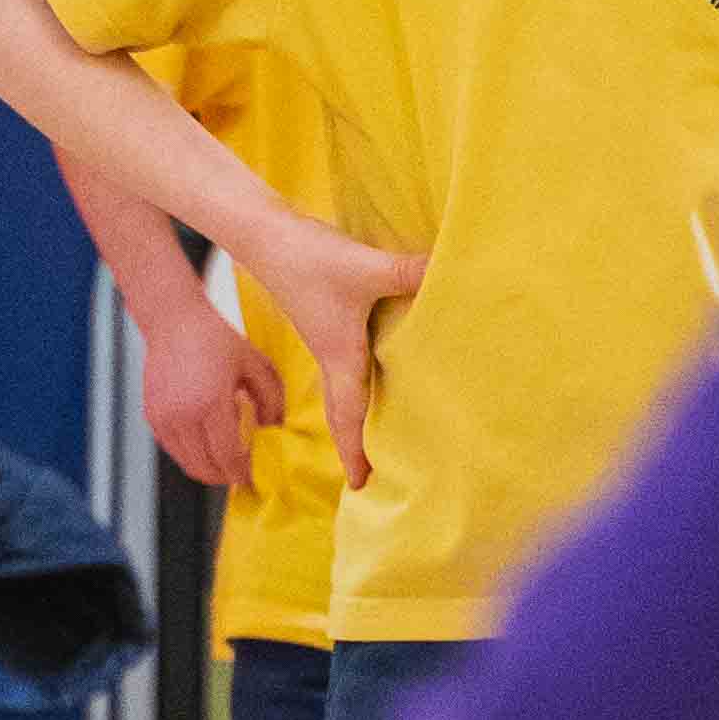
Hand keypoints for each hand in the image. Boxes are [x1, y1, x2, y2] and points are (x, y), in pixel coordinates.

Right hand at [138, 297, 283, 492]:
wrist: (173, 320)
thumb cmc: (213, 337)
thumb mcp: (253, 364)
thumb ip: (271, 398)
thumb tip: (277, 427)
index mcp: (210, 403)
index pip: (228, 456)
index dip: (242, 472)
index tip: (254, 475)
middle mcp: (182, 415)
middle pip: (205, 467)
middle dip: (226, 476)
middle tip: (242, 472)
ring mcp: (163, 418)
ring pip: (187, 463)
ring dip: (208, 468)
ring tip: (226, 459)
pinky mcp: (152, 416)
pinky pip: (173, 450)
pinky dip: (191, 455)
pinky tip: (207, 443)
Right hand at [259, 215, 425, 487]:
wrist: (264, 233)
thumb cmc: (309, 258)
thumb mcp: (365, 268)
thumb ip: (410, 272)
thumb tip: (454, 273)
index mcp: (339, 356)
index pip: (348, 417)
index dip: (354, 452)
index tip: (362, 486)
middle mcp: (332, 353)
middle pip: (346, 410)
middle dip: (359, 442)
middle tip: (379, 472)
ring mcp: (328, 335)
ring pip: (350, 384)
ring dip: (364, 410)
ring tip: (389, 429)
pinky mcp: (329, 314)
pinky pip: (351, 358)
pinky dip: (367, 374)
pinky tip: (390, 364)